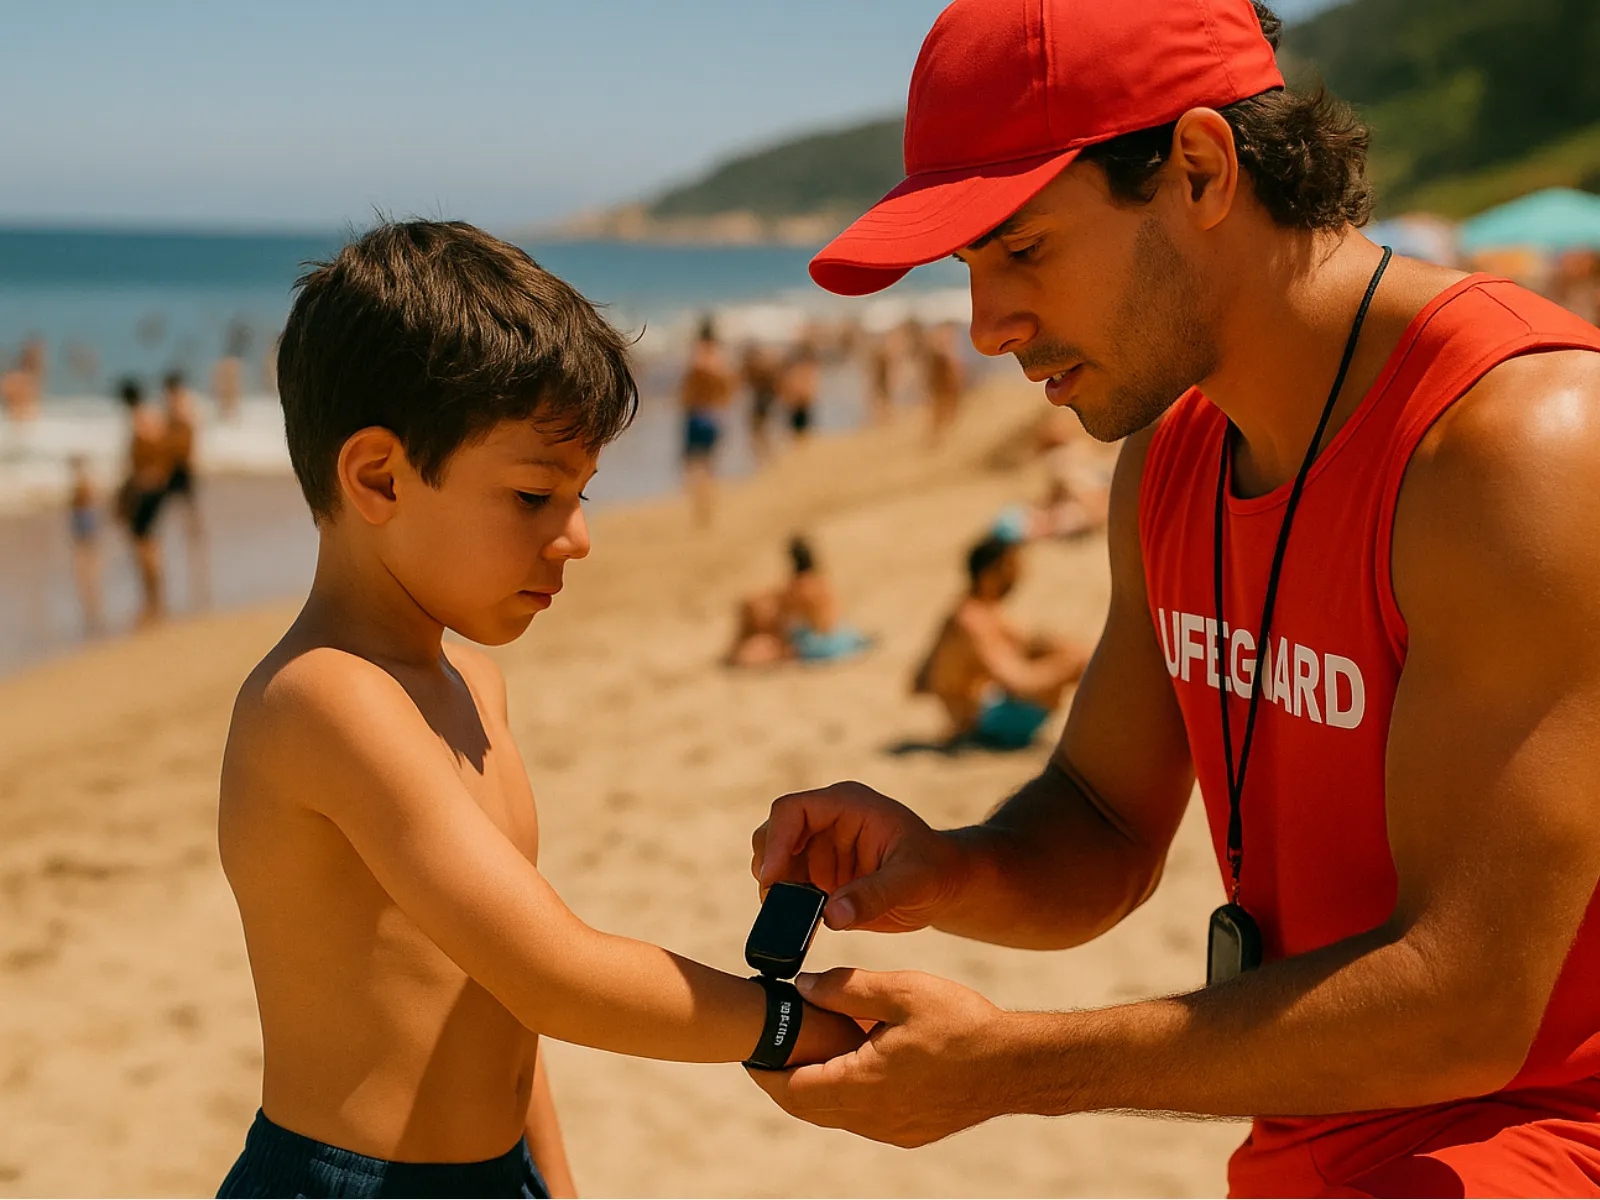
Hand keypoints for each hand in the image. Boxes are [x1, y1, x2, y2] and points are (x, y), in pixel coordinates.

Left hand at [746, 967, 1016, 1147]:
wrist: (1016, 1065)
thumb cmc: (963, 1023)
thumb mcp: (902, 990)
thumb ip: (846, 988)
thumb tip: (802, 988)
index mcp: (864, 1086)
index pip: (792, 1090)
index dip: (764, 1071)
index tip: (749, 1050)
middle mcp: (873, 1118)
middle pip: (807, 1107)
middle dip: (783, 1079)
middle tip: (769, 1050)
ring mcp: (893, 1130)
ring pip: (835, 1114)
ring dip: (816, 1086)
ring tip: (812, 1048)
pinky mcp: (912, 1131)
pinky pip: (863, 1118)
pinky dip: (847, 1093)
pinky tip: (858, 1060)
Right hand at [751, 781, 967, 932]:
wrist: (945, 885)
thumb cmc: (934, 870)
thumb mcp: (911, 881)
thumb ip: (874, 896)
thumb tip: (832, 915)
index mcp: (847, 805)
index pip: (793, 810)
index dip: (777, 841)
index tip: (773, 878)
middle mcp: (827, 822)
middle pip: (773, 832)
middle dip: (768, 865)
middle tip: (774, 902)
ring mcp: (821, 848)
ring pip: (775, 861)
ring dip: (774, 888)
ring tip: (789, 916)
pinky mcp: (820, 876)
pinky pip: (789, 888)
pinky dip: (785, 905)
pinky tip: (799, 924)